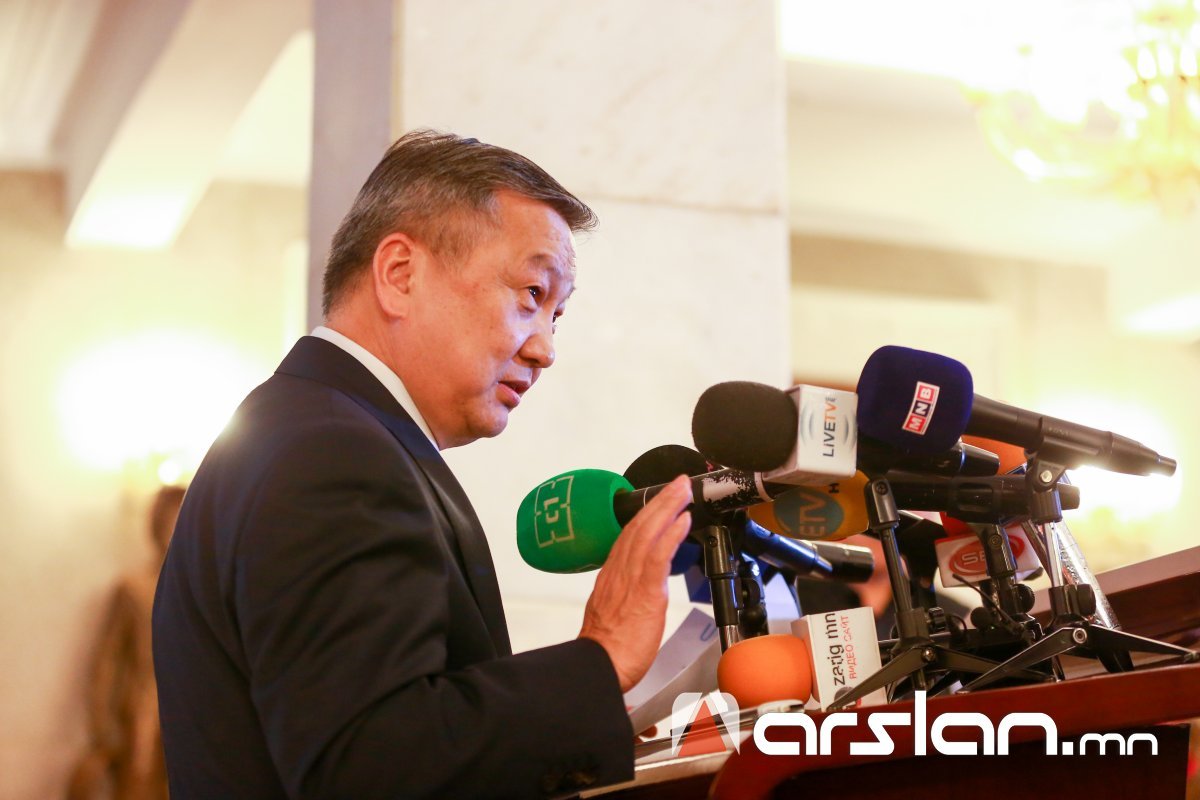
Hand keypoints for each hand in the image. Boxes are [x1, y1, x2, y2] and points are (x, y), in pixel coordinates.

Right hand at [579, 475, 692, 692]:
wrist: (599, 666)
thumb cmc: (608, 650)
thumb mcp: (613, 614)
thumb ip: (626, 597)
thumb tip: (636, 594)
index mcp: (613, 576)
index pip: (629, 536)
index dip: (646, 515)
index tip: (660, 501)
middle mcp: (620, 571)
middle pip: (639, 525)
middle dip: (660, 501)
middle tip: (678, 483)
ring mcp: (631, 579)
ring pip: (648, 532)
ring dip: (668, 507)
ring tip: (684, 491)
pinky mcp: (645, 591)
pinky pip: (658, 554)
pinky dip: (671, 534)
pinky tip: (683, 520)